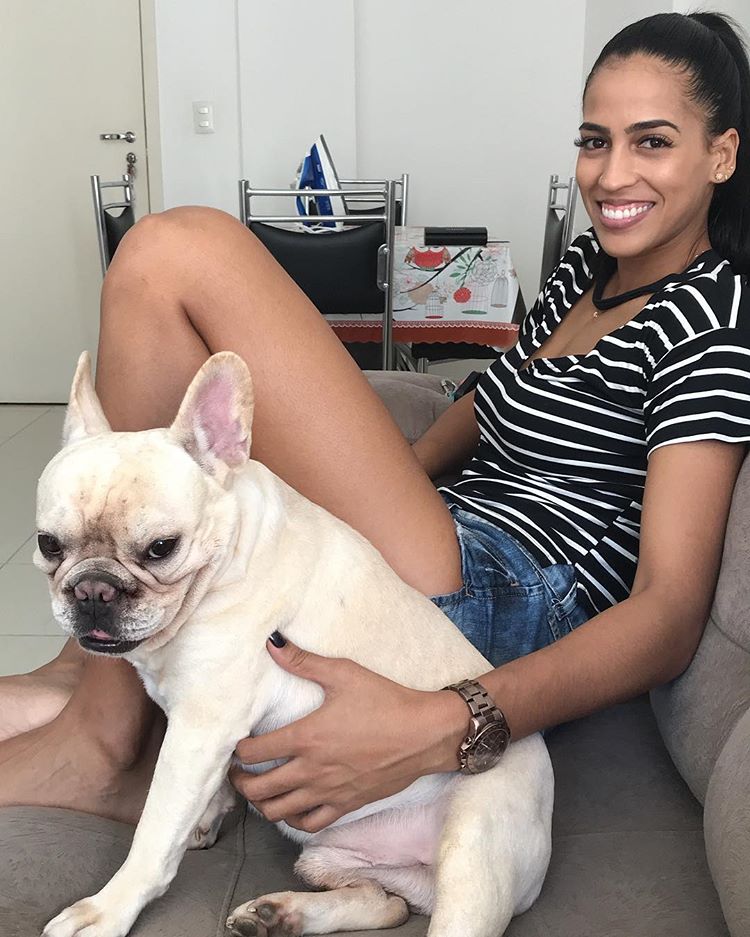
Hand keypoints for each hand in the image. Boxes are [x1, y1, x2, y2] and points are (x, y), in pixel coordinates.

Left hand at [230, 636, 466, 832]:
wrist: (424, 733)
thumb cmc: (384, 700)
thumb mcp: (344, 673)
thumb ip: (304, 660)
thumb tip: (272, 642)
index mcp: (306, 737)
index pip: (253, 752)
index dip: (237, 750)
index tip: (236, 744)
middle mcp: (312, 770)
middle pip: (259, 789)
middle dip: (240, 782)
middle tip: (237, 772)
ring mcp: (329, 791)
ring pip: (279, 811)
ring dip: (261, 803)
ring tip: (258, 791)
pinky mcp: (347, 804)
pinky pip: (309, 823)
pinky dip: (293, 819)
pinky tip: (290, 807)